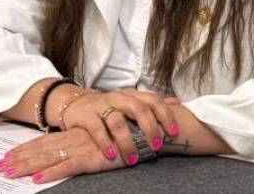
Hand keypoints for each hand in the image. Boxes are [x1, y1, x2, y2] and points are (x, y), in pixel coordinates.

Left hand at [0, 125, 114, 182]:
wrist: (144, 132)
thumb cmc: (124, 135)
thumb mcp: (98, 137)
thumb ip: (81, 142)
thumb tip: (65, 150)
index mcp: (74, 134)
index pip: (43, 141)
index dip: (24, 148)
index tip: (6, 155)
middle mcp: (74, 139)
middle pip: (40, 149)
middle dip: (17, 158)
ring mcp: (81, 149)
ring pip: (48, 158)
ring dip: (27, 166)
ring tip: (9, 173)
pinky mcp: (92, 159)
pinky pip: (67, 167)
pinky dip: (51, 173)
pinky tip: (37, 179)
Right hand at [56, 89, 178, 166]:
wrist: (76, 103)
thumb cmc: (110, 107)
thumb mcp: (130, 102)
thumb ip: (152, 104)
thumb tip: (177, 102)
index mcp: (132, 95)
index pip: (153, 100)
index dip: (165, 115)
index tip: (173, 132)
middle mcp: (119, 98)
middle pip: (139, 109)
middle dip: (150, 128)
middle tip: (156, 146)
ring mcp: (102, 105)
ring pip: (117, 121)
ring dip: (127, 141)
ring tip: (134, 158)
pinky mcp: (86, 115)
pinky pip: (97, 128)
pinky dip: (105, 142)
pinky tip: (111, 155)